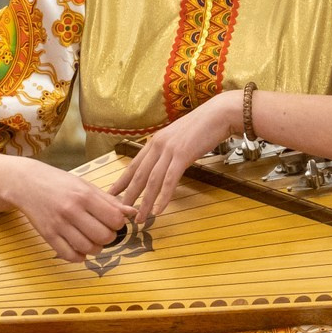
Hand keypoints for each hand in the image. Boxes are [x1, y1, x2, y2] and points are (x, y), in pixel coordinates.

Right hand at [6, 158, 132, 265]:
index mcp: (84, 196)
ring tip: (94, 241)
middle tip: (105, 233)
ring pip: (88, 248)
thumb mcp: (85, 186)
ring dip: (96, 249)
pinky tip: (81, 250)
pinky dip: (79, 257)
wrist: (26, 183)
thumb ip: (109, 200)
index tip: (114, 222)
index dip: (119, 224)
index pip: (114, 219)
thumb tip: (132, 212)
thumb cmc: (60, 183)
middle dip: (110, 238)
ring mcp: (58, 224)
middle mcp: (71, 210)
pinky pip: (69, 255)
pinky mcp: (48, 235)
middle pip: (103, 236)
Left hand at [110, 91, 242, 226]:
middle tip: (121, 212)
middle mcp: (158, 145)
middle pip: (139, 175)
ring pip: (152, 180)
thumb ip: (169, 149)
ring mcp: (169, 150)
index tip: (112, 193)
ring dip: (145, 202)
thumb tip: (164, 163)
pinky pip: (170, 180)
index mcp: (155, 141)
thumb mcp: (179, 137)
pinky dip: (163, 197)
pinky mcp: (182, 155)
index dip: (122, 181)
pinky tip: (159, 209)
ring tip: (141, 218)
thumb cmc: (202, 126)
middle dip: (129, 196)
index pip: (134, 164)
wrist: (218, 114)